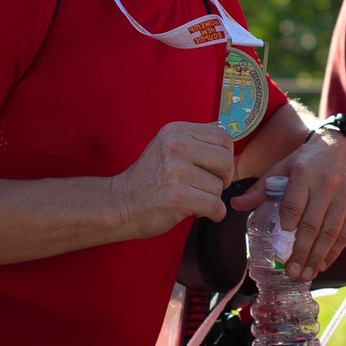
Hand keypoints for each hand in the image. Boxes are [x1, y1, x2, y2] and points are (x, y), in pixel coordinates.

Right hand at [110, 121, 237, 238]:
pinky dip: (214, 214)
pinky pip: (215, 206)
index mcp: (176, 132)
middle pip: (226, 160)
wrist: (119, 203)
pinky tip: (199, 212)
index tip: (216, 168)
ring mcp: (176, 171)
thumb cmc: (147, 180)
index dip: (226, 155)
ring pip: (219, 187)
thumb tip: (226, 135)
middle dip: (223, 178)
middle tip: (208, 187)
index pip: (222, 136)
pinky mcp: (178, 197)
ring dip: (212, 198)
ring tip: (193, 199)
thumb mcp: (166, 146)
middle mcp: (176, 146)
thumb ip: (194, 139)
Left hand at [264, 128, 345, 278]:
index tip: (281, 248)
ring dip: (317, 258)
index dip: (286, 229)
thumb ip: (260, 189)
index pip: (292, 206)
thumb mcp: (282, 168)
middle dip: (301, 253)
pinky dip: (334, 252)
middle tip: (292, 272)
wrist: (344, 145)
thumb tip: (234, 205)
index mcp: (303, 174)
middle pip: (312, 225)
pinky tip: (323, 264)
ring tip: (306, 275)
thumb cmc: (307, 161)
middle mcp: (327, 185)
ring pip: (330, 233)